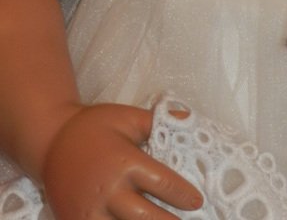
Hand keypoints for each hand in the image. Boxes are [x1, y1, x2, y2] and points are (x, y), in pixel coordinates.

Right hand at [41, 102, 203, 218]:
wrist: (49, 142)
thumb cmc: (94, 126)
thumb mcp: (127, 117)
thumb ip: (158, 121)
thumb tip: (189, 119)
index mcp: (124, 162)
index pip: (162, 183)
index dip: (182, 194)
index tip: (197, 201)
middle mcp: (108, 191)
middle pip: (146, 217)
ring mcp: (89, 212)